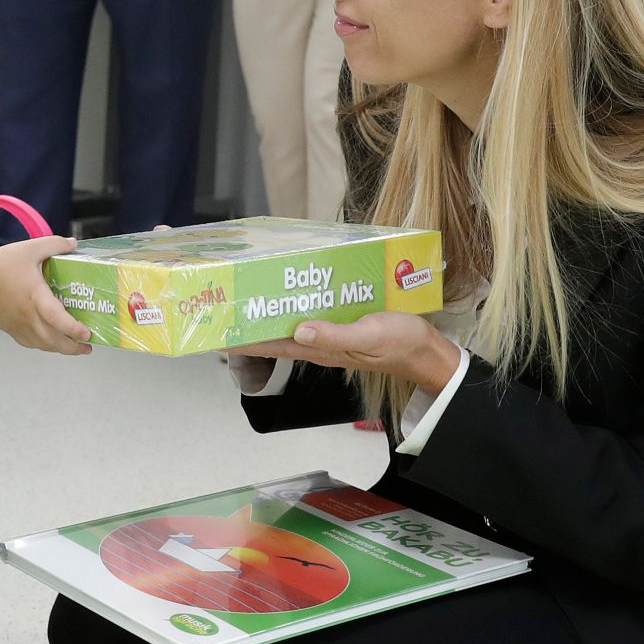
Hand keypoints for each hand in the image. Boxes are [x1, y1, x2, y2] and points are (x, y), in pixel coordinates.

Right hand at [0, 237, 92, 354]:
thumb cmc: (0, 264)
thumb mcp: (31, 248)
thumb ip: (54, 245)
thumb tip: (73, 244)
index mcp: (36, 296)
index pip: (56, 318)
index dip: (72, 328)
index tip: (86, 333)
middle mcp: (29, 315)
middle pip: (52, 341)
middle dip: (73, 348)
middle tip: (87, 346)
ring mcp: (19, 325)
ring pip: (42, 345)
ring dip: (60, 349)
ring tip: (74, 348)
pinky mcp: (11, 328)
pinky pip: (30, 343)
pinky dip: (44, 345)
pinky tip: (51, 342)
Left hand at [232, 312, 460, 391]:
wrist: (425, 350)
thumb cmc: (399, 344)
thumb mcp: (368, 337)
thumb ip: (335, 335)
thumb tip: (299, 330)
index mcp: (319, 348)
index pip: (271, 346)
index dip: (243, 341)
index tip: (217, 333)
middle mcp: (317, 343)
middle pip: (273, 334)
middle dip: (249, 323)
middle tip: (223, 306)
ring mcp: (327, 334)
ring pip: (289, 324)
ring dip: (268, 313)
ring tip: (245, 297)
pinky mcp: (340, 324)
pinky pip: (310, 315)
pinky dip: (295, 306)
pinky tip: (291, 292)